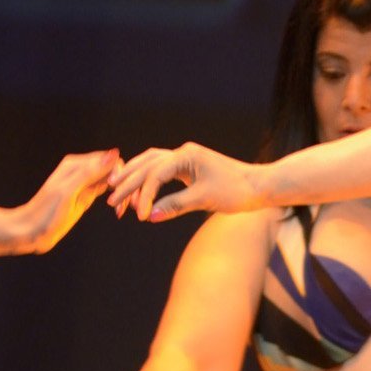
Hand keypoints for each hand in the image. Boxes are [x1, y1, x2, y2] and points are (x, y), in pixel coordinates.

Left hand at [11, 151, 122, 252]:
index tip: (124, 195)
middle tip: (125, 206)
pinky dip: (115, 198)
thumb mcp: (69, 191)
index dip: (121, 175)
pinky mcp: (85, 194)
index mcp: (75, 164)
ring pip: (111, 180)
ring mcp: (83, 182)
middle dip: (123, 185)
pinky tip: (118, 210)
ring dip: (121, 193)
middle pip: (112, 169)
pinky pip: (105, 190)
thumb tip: (114, 154)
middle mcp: (81, 169)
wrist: (32, 231)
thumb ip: (90, 172)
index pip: (109, 160)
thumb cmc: (47, 213)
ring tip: (123, 209)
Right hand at [108, 145, 259, 221]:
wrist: (258, 186)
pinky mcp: (188, 167)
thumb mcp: (205, 200)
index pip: (155, 174)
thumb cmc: (236, 192)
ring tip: (116, 194)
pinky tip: (138, 193)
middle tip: (112, 204)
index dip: (144, 195)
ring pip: (150, 165)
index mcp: (186, 156)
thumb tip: (150, 217)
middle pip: (146, 165)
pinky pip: (160, 171)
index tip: (139, 216)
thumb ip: (176, 206)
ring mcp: (185, 158)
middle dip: (128, 184)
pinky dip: (147, 181)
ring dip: (133, 179)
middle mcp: (183, 153)